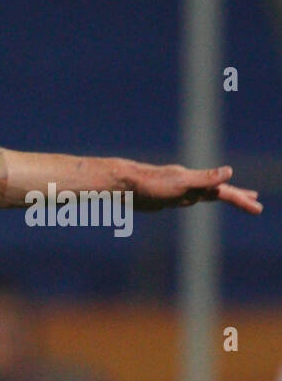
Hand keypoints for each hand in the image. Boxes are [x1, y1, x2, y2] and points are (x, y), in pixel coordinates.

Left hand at [118, 159, 261, 213]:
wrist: (123, 185)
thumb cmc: (150, 184)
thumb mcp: (181, 182)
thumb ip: (205, 178)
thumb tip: (230, 172)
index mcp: (196, 182)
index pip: (225, 192)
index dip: (241, 199)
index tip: (257, 207)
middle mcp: (190, 184)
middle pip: (219, 191)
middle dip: (237, 196)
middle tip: (255, 201)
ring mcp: (178, 190)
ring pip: (205, 195)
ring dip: (220, 196)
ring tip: (233, 197)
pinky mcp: (165, 197)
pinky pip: (188, 199)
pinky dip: (199, 199)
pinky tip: (195, 200)